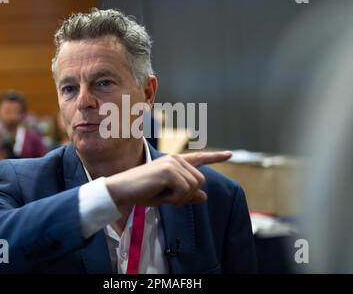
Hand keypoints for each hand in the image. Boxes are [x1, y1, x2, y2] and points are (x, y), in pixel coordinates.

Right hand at [105, 151, 231, 207]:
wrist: (122, 191)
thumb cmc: (142, 192)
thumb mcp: (168, 196)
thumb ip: (187, 195)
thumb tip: (204, 196)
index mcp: (175, 162)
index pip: (199, 158)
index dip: (215, 157)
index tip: (230, 154)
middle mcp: (176, 158)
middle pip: (200, 181)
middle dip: (186, 195)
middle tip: (167, 197)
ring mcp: (173, 162)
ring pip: (194, 186)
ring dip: (179, 197)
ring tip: (161, 194)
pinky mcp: (169, 170)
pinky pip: (184, 190)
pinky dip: (174, 198)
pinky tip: (160, 194)